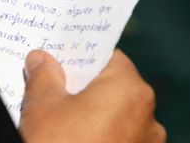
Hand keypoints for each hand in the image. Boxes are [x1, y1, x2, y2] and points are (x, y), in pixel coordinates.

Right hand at [19, 49, 165, 142]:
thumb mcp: (43, 106)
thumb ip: (44, 75)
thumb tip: (41, 59)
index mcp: (130, 89)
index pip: (108, 56)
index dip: (81, 54)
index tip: (60, 55)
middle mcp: (148, 115)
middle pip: (111, 86)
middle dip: (82, 85)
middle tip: (53, 83)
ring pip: (115, 115)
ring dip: (91, 112)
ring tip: (58, 115)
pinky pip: (118, 138)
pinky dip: (99, 134)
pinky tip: (72, 138)